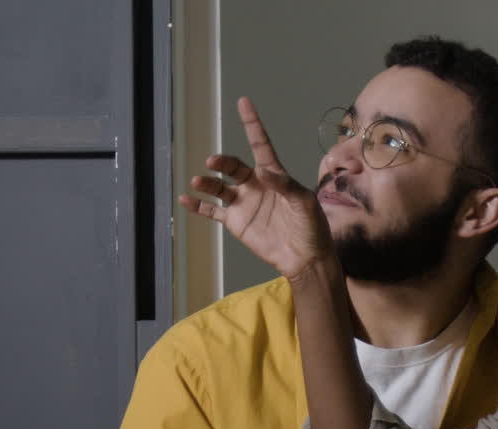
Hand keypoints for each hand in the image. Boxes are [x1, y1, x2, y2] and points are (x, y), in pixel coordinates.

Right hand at [179, 97, 331, 280]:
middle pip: (233, 166)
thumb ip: (286, 186)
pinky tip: (185, 199)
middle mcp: (255, 184)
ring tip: (198, 181)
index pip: (260, 144)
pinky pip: (212, 211)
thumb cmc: (311, 227)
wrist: (305, 258)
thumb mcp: (304, 203)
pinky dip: (198, 206)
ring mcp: (243, 203)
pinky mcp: (235, 221)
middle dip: (222, 162)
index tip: (244, 102)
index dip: (252, 123)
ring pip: (219, 187)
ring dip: (207, 183)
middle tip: (213, 161)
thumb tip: (265, 172)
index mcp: (274, 174)